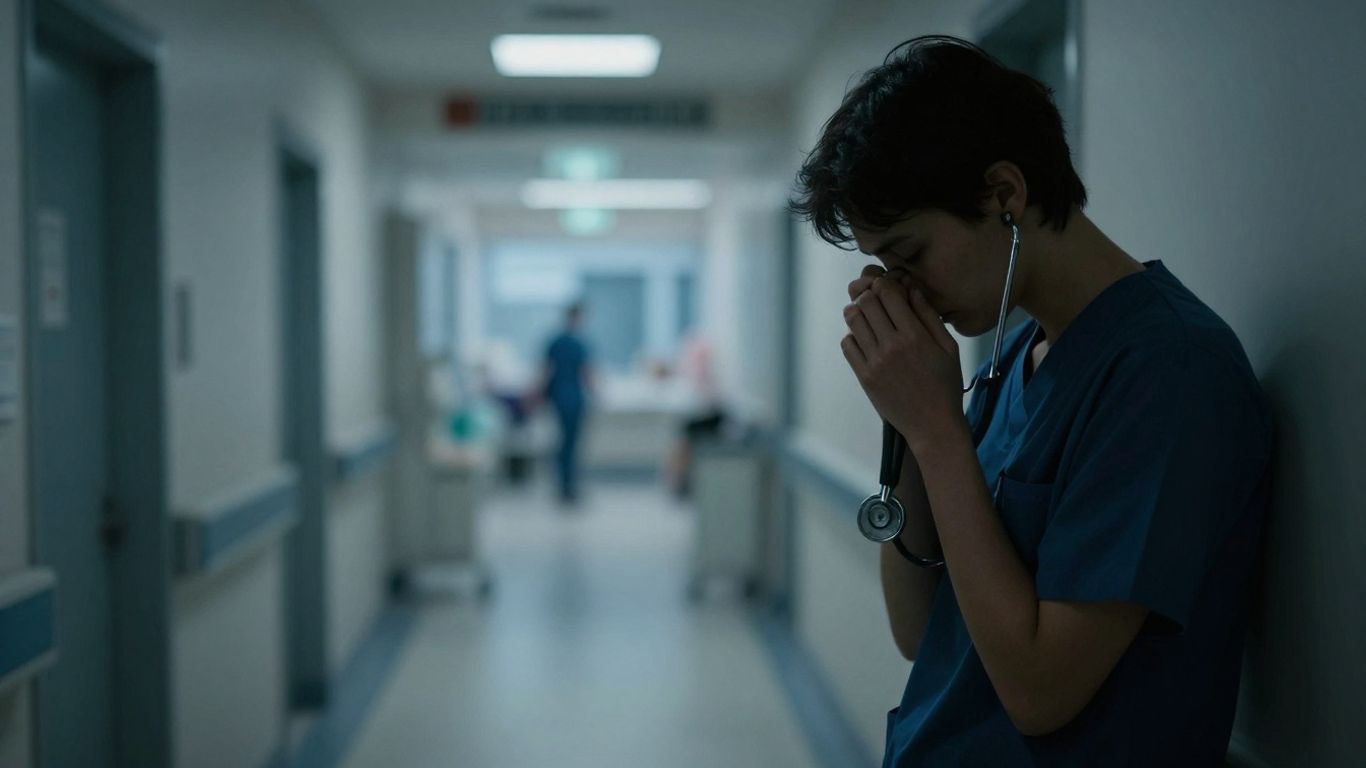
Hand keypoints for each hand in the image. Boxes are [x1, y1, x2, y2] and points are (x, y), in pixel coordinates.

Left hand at [842, 269, 968, 455]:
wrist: (933, 426)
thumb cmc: (946, 385)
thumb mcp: (948, 348)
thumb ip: (929, 316)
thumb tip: (912, 289)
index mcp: (915, 336)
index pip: (887, 293)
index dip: (885, 284)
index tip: (890, 288)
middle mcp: (891, 346)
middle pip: (866, 302)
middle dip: (870, 295)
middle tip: (877, 301)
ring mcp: (874, 362)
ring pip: (853, 320)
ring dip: (858, 312)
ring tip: (870, 318)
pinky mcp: (864, 377)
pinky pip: (847, 344)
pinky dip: (853, 336)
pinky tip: (866, 340)